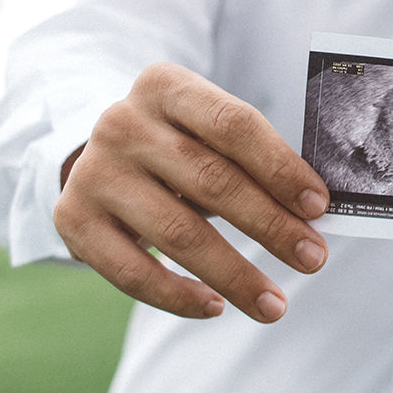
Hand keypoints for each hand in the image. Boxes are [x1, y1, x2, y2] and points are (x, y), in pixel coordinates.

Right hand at [54, 62, 331, 321]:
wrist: (96, 155)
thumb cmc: (177, 145)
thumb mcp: (208, 131)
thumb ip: (252, 159)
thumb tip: (312, 213)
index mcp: (165, 85)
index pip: (234, 124)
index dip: (280, 167)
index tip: (319, 207)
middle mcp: (122, 123)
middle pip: (211, 181)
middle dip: (270, 226)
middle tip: (312, 259)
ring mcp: (94, 172)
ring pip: (177, 233)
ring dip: (234, 274)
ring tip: (275, 304)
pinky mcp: (73, 219)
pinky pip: (132, 271)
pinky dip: (177, 296)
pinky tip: (215, 307)